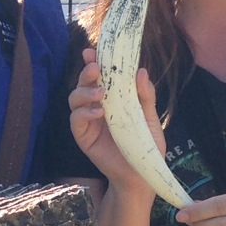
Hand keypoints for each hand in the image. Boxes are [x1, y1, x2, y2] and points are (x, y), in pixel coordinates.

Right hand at [68, 48, 167, 194]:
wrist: (143, 175)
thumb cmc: (147, 147)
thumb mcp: (150, 117)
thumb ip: (145, 95)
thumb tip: (141, 71)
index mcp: (114, 98)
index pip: (101, 76)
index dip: (95, 61)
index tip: (93, 50)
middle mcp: (98, 106)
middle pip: (84, 83)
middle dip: (87, 73)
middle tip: (95, 68)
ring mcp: (89, 121)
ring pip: (75, 98)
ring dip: (84, 91)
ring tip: (100, 94)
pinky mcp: (83, 137)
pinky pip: (76, 120)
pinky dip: (83, 112)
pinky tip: (98, 112)